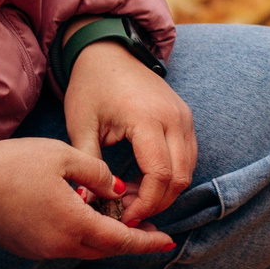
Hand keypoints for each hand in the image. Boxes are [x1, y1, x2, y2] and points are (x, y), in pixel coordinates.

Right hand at [0, 136, 172, 259]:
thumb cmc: (11, 164)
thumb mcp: (61, 156)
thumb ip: (97, 172)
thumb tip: (116, 190)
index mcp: (72, 224)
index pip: (120, 240)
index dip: (147, 241)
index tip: (169, 241)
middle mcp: (58, 245)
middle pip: (105, 248)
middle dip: (130, 240)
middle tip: (150, 227)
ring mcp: (39, 249)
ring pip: (84, 248)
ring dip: (105, 236)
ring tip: (120, 217)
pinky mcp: (25, 246)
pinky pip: (64, 245)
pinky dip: (83, 234)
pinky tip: (86, 215)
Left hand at [64, 38, 195, 228]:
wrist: (109, 52)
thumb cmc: (91, 86)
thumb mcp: (81, 125)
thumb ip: (88, 165)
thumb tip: (86, 203)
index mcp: (147, 118)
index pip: (159, 175)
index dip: (144, 204)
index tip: (123, 217)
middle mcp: (174, 117)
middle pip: (179, 178)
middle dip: (155, 203)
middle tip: (127, 212)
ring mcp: (184, 116)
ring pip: (188, 170)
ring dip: (165, 191)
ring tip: (132, 197)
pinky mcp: (186, 118)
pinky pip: (188, 157)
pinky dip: (171, 175)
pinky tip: (143, 181)